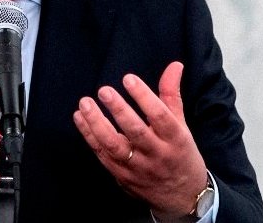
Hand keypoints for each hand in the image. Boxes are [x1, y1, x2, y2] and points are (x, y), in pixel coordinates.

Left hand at [73, 61, 207, 220]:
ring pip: (115, 146)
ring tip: (85, 103)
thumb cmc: (180, 154)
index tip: (128, 79)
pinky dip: (88, 136)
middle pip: (136, 132)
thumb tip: (174, 66)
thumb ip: (171, 94)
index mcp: (175, 139)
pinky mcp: (121, 174)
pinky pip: (102, 154)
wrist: (182, 197)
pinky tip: (80, 117)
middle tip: (104, 90)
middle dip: (118, 110)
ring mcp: (137, 167)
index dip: (144, 97)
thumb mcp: (181, 125)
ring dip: (97, 124)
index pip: (160, 116)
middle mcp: (156, 154)